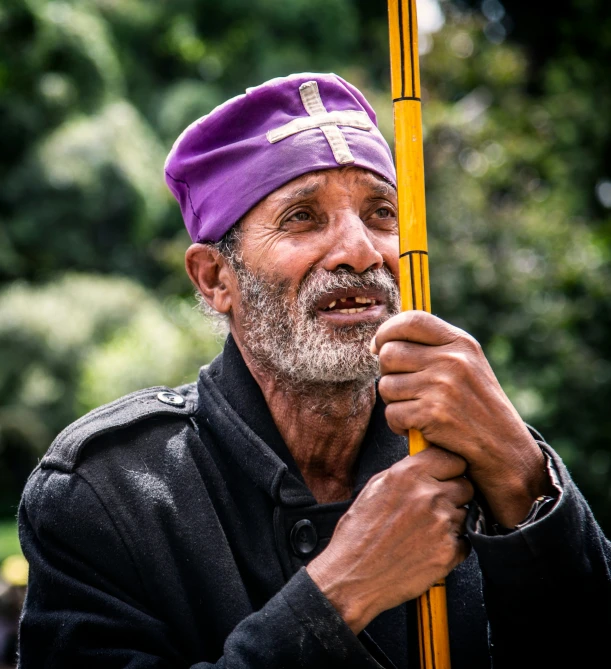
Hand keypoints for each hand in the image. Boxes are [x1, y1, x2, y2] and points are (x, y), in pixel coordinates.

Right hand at [307, 446, 471, 633]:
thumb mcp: (374, 488)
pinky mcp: (449, 552)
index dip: (451, 468)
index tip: (448, 474)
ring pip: (466, 513)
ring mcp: (442, 524)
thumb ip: (404, 471)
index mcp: (408, 475)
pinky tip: (428, 546)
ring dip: (452, 520)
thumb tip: (424, 463)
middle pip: (466, 485)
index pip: (453, 458)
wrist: (352, 576)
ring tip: (425, 530)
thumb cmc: (358, 534)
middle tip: (436, 504)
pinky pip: (465, 541)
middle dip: (454, 493)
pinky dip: (452, 544)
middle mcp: (428, 495)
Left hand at [372, 310, 549, 527]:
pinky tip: (418, 429)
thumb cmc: (477, 409)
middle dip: (387, 373)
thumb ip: (432, 349)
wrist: (504, 451)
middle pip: (389, 353)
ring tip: (415, 410)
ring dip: (393, 403)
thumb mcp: (467, 367)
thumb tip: (380, 343)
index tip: (379, 347)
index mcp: (461, 343)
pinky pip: (391, 414)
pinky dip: (398, 426)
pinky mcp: (433, 414)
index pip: (412, 320)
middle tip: (403, 390)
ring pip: (386, 385)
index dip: (387, 331)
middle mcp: (452, 360)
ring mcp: (443, 386)